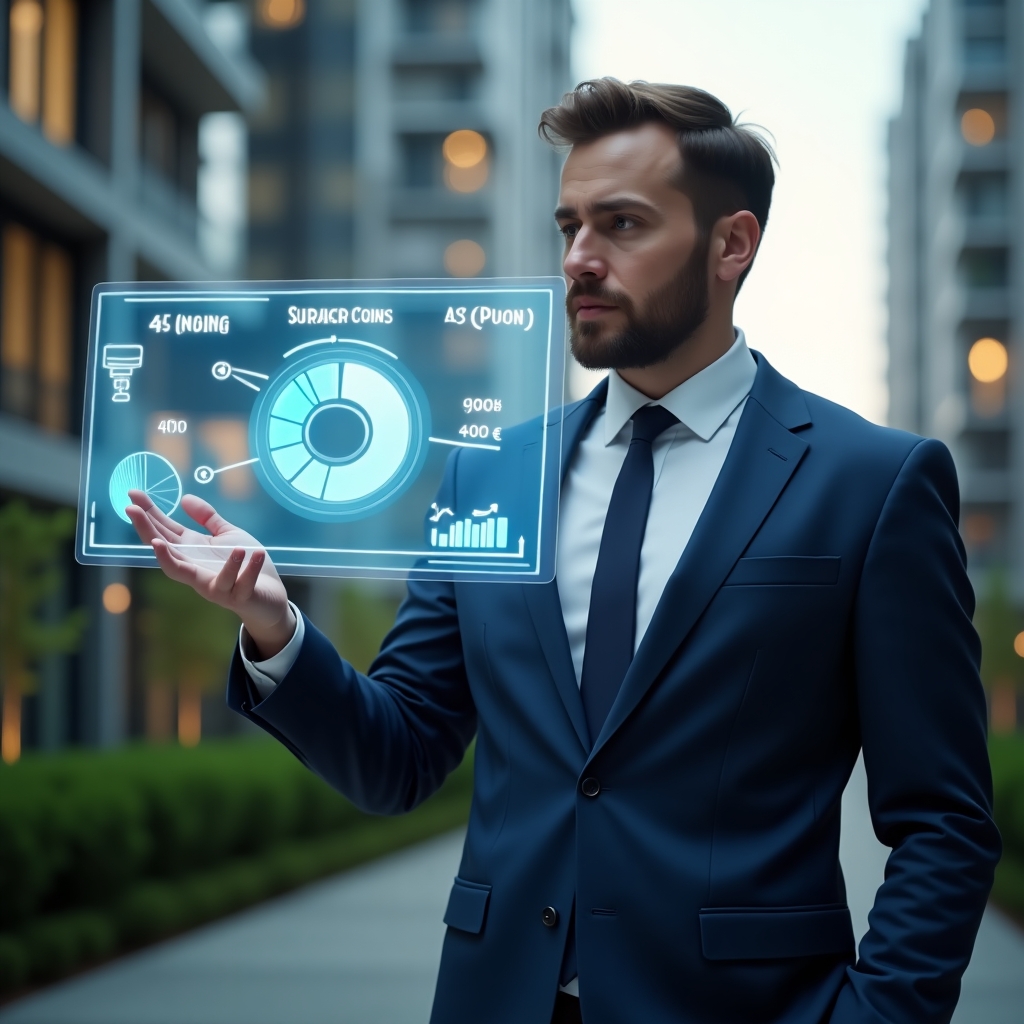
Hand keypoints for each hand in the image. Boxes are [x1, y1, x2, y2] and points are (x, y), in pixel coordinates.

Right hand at [125, 490, 295, 658]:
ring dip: (176, 558)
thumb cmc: (246, 565)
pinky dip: (242, 568)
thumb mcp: (227, 536)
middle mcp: (196, 569)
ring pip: (190, 575)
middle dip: (147, 531)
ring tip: (164, 537)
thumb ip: (207, 519)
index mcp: (193, 552)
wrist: (269, 596)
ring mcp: (214, 584)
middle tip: (132, 510)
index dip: (148, 514)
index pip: (164, 532)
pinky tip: (247, 551)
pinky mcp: (238, 596)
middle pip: (165, 551)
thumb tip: (184, 498)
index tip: (132, 494)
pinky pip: (238, 582)